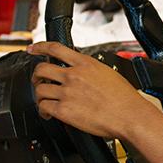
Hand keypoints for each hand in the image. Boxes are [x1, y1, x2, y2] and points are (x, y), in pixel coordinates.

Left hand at [27, 42, 162, 140]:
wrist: (129, 115)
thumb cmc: (124, 98)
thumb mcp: (108, 72)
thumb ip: (90, 69)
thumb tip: (82, 72)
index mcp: (85, 64)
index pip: (55, 48)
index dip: (39, 47)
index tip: (33, 49)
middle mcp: (74, 75)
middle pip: (42, 69)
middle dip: (36, 75)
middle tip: (38, 81)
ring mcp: (67, 92)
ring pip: (40, 89)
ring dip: (40, 95)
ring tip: (45, 101)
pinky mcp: (64, 110)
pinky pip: (44, 107)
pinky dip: (42, 111)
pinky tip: (48, 113)